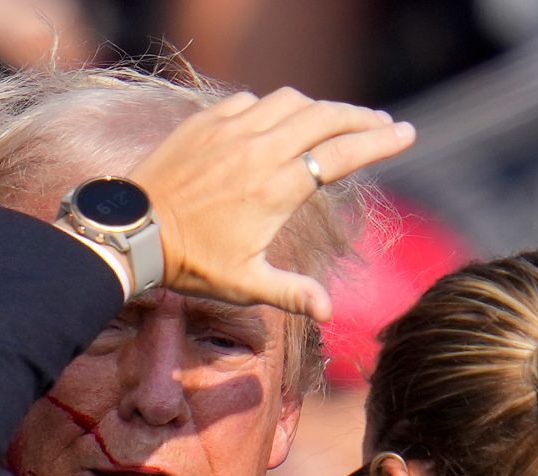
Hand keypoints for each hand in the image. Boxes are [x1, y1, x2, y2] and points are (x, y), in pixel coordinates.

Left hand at [129, 88, 414, 320]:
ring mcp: (231, 130)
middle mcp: (259, 149)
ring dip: (319, 107)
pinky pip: (251, 100)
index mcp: (277, 187)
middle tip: (381, 123)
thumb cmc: (189, 263)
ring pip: (290, 100)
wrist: (132, 231)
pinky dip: (274, 105)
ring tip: (335, 120)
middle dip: (360, 117)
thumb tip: (330, 313)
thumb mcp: (244, 284)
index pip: (342, 153)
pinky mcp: (206, 122)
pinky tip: (279, 119)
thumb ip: (292, 293)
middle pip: (326, 117)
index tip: (406, 134)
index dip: (380, 141)